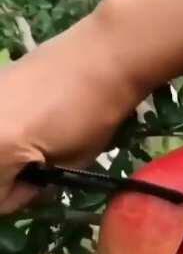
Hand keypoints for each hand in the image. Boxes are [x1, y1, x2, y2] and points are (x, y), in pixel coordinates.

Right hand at [0, 13, 142, 214]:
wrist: (102, 57)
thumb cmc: (94, 115)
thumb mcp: (70, 164)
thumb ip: (38, 183)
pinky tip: (27, 121)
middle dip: (8, 176)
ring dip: (5, 154)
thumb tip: (25, 186)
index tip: (43, 183)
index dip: (21, 197)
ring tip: (35, 140)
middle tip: (38, 164)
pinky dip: (4, 131)